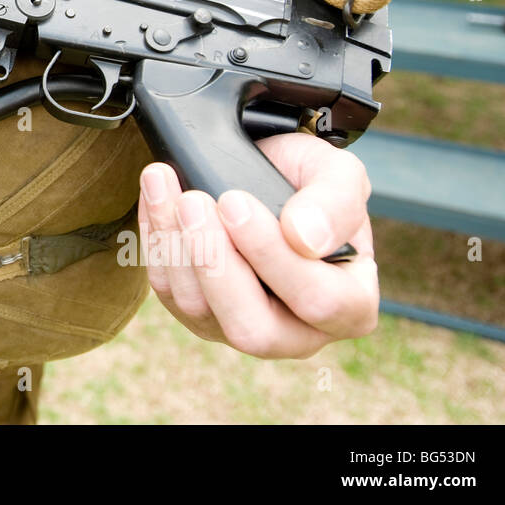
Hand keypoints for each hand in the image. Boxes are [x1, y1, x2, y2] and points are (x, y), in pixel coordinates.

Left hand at [137, 133, 377, 357]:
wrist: (266, 172)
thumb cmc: (309, 183)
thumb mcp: (338, 176)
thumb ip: (336, 204)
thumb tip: (305, 237)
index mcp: (349, 307)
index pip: (318, 302)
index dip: (272, 256)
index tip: (235, 201)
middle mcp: (296, 332)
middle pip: (252, 330)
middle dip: (215, 263)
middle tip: (193, 202)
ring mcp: (240, 327)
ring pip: (198, 310)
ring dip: (175, 245)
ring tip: (166, 186)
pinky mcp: (197, 314)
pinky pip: (168, 292)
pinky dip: (155, 242)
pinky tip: (155, 197)